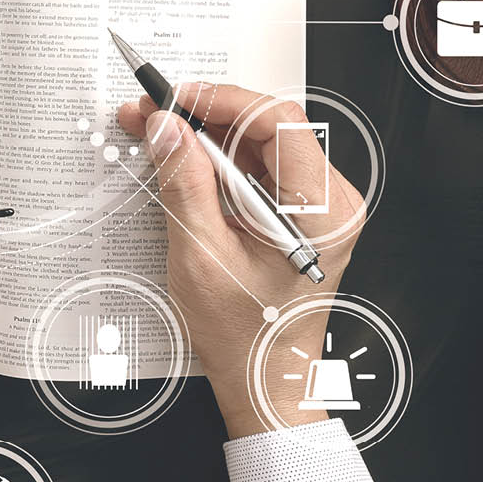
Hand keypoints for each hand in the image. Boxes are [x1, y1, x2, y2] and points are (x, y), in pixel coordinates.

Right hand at [118, 83, 365, 439]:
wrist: (266, 382)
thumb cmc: (246, 336)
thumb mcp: (202, 256)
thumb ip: (184, 183)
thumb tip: (166, 126)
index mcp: (322, 211)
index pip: (278, 121)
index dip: (222, 100)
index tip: (175, 99)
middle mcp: (330, 200)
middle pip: (267, 126)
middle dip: (204, 114)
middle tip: (152, 113)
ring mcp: (317, 205)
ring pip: (257, 142)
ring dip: (204, 134)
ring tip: (154, 131)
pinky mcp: (298, 211)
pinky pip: (256, 166)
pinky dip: (216, 158)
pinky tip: (179, 157)